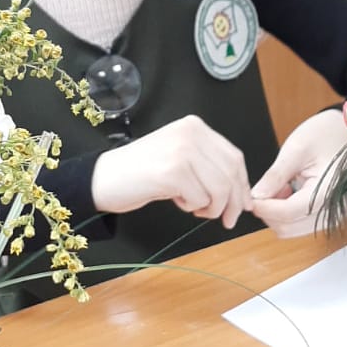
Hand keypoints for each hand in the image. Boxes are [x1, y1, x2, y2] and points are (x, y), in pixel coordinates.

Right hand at [91, 115, 250, 228]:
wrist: (104, 178)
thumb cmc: (142, 173)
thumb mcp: (180, 157)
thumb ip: (208, 166)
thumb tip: (241, 194)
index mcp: (195, 127)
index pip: (234, 157)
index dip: (241, 184)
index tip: (242, 204)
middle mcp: (190, 133)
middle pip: (231, 173)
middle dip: (232, 202)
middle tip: (226, 219)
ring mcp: (181, 151)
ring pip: (220, 189)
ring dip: (211, 207)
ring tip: (193, 207)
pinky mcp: (172, 172)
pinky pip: (199, 199)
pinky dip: (191, 207)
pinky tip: (176, 201)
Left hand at [250, 108, 346, 237]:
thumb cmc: (328, 134)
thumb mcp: (296, 149)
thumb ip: (275, 176)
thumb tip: (256, 195)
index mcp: (325, 192)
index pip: (287, 213)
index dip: (264, 207)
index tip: (250, 198)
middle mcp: (331, 209)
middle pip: (288, 227)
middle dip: (268, 212)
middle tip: (261, 191)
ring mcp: (330, 214)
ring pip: (292, 229)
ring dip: (277, 214)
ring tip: (277, 188)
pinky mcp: (326, 213)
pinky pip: (300, 223)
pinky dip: (286, 213)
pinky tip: (287, 192)